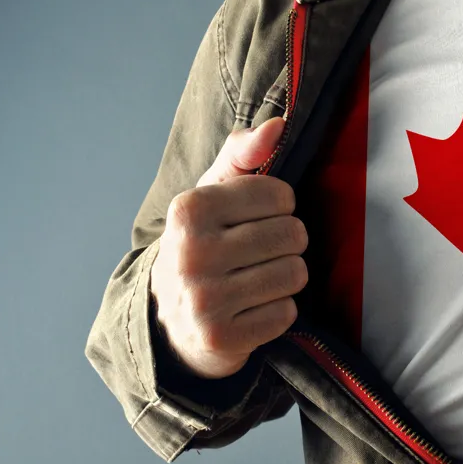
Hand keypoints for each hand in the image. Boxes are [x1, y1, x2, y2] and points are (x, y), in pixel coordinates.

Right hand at [149, 116, 308, 378]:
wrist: (168, 321)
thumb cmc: (202, 244)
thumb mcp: (212, 194)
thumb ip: (244, 154)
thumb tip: (278, 125)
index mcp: (188, 210)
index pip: (280, 195)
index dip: (280, 206)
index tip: (257, 218)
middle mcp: (191, 253)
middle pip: (293, 235)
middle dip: (287, 243)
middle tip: (259, 254)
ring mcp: (204, 299)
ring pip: (294, 274)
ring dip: (285, 278)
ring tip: (256, 280)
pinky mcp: (221, 337)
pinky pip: (286, 314)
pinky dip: (278, 312)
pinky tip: (252, 309)